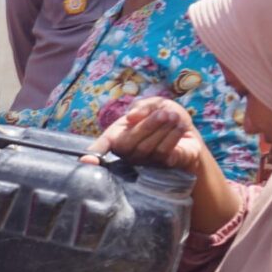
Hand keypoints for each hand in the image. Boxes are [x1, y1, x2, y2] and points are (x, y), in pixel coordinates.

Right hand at [84, 96, 209, 179]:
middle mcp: (124, 152)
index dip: (92, 154)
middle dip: (148, 126)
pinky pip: (162, 153)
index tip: (86, 161)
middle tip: (163, 113)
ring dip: (162, 129)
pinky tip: (180, 126)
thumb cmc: (163, 115)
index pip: (99, 148)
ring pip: (146, 149)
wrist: (186, 129)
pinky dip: (172, 136)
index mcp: (116, 135)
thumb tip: (130, 118)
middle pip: (128, 144)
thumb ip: (141, 106)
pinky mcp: (158, 167)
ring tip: (173, 116)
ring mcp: (140, 162)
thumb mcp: (152, 104)